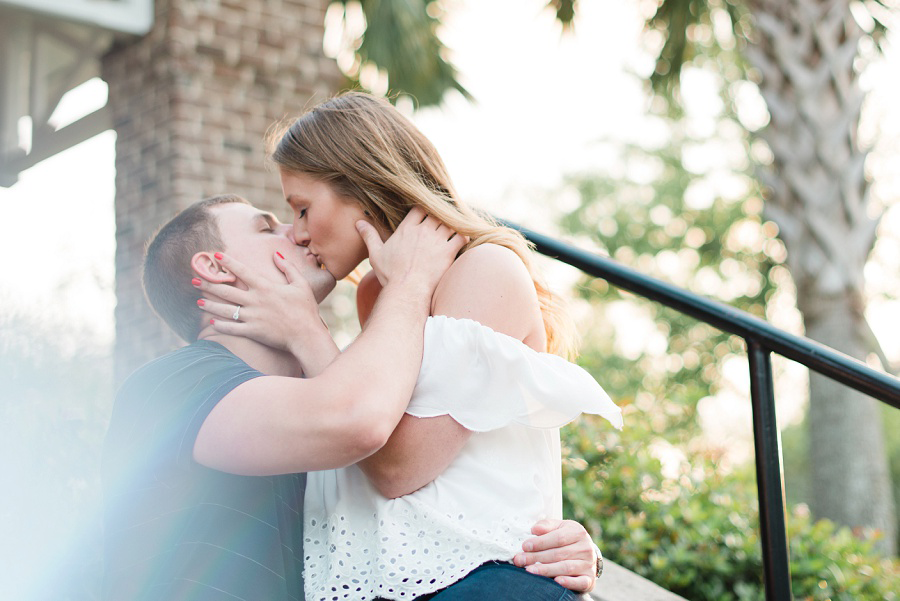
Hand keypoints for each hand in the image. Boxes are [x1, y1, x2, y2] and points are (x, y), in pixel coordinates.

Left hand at [195, 252, 323, 351]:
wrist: (306, 335)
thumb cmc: (306, 309)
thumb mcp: (301, 285)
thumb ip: (288, 268)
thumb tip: (276, 254)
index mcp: (266, 287)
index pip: (242, 271)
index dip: (228, 262)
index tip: (215, 256)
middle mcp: (255, 300)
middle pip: (226, 290)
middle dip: (208, 284)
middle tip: (194, 280)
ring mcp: (252, 317)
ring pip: (225, 310)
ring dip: (210, 305)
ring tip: (199, 301)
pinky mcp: (252, 331)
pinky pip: (232, 328)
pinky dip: (221, 326)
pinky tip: (212, 323)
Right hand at [357, 207, 465, 293]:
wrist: (406, 290)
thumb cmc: (390, 274)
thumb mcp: (376, 254)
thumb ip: (369, 236)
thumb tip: (358, 223)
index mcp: (407, 228)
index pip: (420, 209)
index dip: (425, 210)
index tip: (427, 214)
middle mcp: (423, 230)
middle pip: (436, 213)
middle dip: (440, 216)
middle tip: (444, 221)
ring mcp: (437, 240)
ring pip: (450, 222)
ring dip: (453, 224)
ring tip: (454, 228)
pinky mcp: (448, 251)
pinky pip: (461, 236)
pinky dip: (464, 236)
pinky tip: (463, 239)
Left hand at [512, 519, 598, 592]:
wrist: (586, 554)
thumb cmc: (568, 539)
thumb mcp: (559, 527)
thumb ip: (546, 526)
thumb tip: (534, 529)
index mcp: (577, 532)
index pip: (558, 538)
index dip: (540, 542)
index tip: (524, 546)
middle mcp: (585, 548)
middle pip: (559, 554)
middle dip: (537, 557)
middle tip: (520, 560)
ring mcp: (588, 564)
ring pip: (566, 568)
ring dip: (546, 570)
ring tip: (530, 571)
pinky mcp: (590, 579)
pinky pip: (580, 582)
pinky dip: (569, 582)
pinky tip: (557, 581)